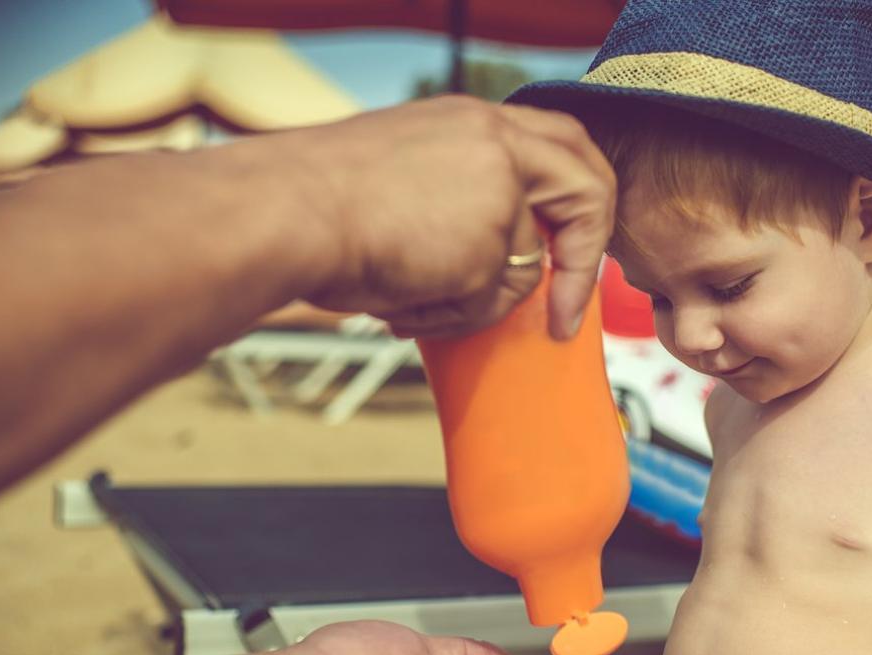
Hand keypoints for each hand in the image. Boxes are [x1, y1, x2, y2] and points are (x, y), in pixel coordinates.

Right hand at [270, 95, 615, 339]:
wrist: (284, 213)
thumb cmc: (321, 206)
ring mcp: (498, 189)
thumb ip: (467, 203)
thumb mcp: (410, 184)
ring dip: (470, 303)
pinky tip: (399, 301)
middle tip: (564, 315)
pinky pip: (489, 303)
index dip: (574, 205)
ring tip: (407, 296)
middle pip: (587, 188)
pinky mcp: (490, 240)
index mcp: (471, 122)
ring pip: (524, 272)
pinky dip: (446, 316)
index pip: (560, 147)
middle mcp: (495, 142)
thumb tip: (507, 263)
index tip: (564, 257)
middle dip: (584, 259)